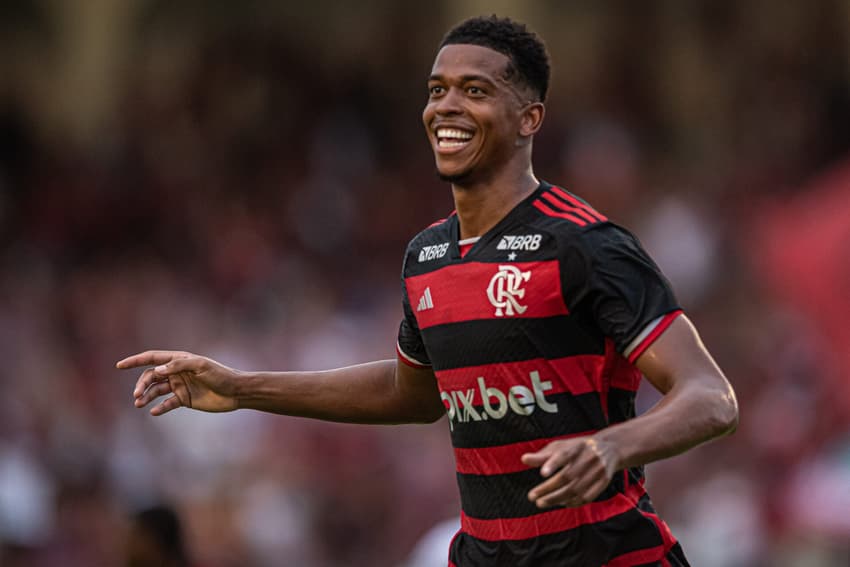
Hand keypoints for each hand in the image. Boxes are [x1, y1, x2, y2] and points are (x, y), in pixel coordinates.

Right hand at [116, 350, 240, 414]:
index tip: (119, 365)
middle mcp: (176, 372)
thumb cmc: (221, 375)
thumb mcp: (201, 366)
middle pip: (151, 376)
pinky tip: (153, 412)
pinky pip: (167, 403)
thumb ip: (179, 366)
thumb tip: (156, 369)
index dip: (135, 360)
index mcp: (179, 360)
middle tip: (137, 396)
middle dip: (141, 384)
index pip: (153, 358)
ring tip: (139, 404)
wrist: (235, 391)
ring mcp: (179, 386)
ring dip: (146, 396)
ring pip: (156, 390)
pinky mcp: (184, 399)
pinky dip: (159, 407)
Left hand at [520, 436, 617, 508]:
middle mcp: (589, 458)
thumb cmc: (578, 448)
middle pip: (567, 477)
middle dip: (548, 489)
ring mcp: (598, 471)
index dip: (553, 464)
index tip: (542, 473)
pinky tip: (560, 504)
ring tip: (541, 503)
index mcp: (576, 446)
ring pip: (576, 490)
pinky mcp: (604, 482)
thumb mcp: (561, 446)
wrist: (610, 449)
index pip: (563, 455)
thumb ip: (542, 455)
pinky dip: (572, 502)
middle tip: (532, 496)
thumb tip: (523, 459)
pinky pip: (587, 497)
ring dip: (557, 499)